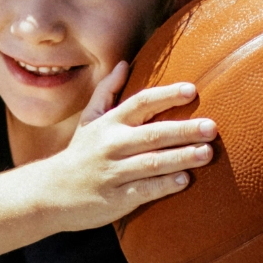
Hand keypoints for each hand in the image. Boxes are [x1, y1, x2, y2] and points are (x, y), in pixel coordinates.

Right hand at [35, 63, 216, 231]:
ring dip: (181, 157)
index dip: (166, 96)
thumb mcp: (88, 120)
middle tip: (212, 127)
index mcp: (109, 124)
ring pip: (152, 163)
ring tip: (207, 153)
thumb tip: (123, 63)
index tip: (192, 90)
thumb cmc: (78, 154)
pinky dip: (164, 185)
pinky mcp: (116, 198)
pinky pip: (144, 190)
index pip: (140, 103)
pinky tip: (185, 180)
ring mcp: (114, 172)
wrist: (50, 193)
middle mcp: (112, 145)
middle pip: (153, 134)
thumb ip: (106, 91)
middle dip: (184, 130)